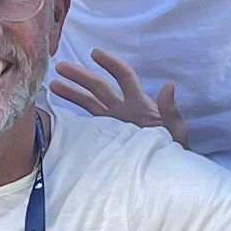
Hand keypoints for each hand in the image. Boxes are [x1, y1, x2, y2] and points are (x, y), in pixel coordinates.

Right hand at [50, 49, 183, 140]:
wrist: (164, 177)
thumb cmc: (174, 153)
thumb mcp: (176, 131)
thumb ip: (171, 111)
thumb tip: (169, 86)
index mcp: (139, 105)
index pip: (123, 77)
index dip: (110, 64)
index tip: (95, 53)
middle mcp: (123, 111)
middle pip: (99, 88)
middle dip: (81, 76)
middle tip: (60, 66)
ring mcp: (113, 125)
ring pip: (89, 104)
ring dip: (73, 93)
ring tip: (53, 84)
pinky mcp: (105, 141)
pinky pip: (87, 127)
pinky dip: (74, 120)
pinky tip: (59, 116)